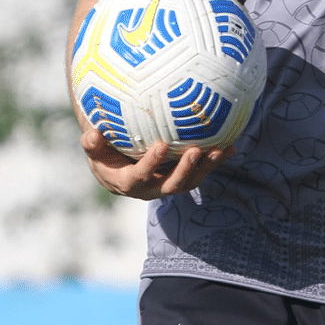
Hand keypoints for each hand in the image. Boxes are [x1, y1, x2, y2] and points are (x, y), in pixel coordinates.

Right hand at [80, 127, 235, 199]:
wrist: (118, 170)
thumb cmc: (104, 155)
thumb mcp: (95, 151)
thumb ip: (92, 144)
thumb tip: (92, 135)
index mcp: (129, 182)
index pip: (141, 176)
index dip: (151, 163)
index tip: (161, 145)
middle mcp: (152, 189)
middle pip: (172, 185)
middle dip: (185, 170)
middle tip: (196, 150)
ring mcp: (170, 184)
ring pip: (191, 181)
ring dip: (206, 167)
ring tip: (220, 149)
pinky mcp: (183, 178)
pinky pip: (201, 171)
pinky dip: (216, 161)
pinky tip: (231, 146)